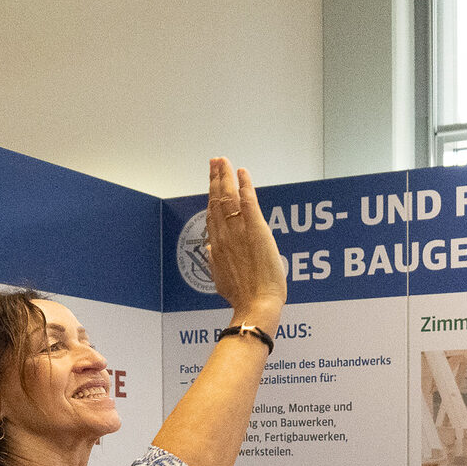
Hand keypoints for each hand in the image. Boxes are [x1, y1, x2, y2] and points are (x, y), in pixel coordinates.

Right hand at [207, 158, 285, 333]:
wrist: (255, 304)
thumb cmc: (242, 297)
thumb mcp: (221, 280)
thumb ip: (215, 261)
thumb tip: (210, 249)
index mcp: (218, 247)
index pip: (212, 215)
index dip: (210, 195)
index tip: (211, 181)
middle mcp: (225, 236)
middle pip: (217, 201)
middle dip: (216, 178)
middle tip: (215, 161)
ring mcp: (239, 232)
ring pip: (229, 198)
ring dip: (226, 177)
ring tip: (224, 162)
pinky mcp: (256, 231)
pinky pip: (249, 203)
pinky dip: (245, 186)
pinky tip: (243, 173)